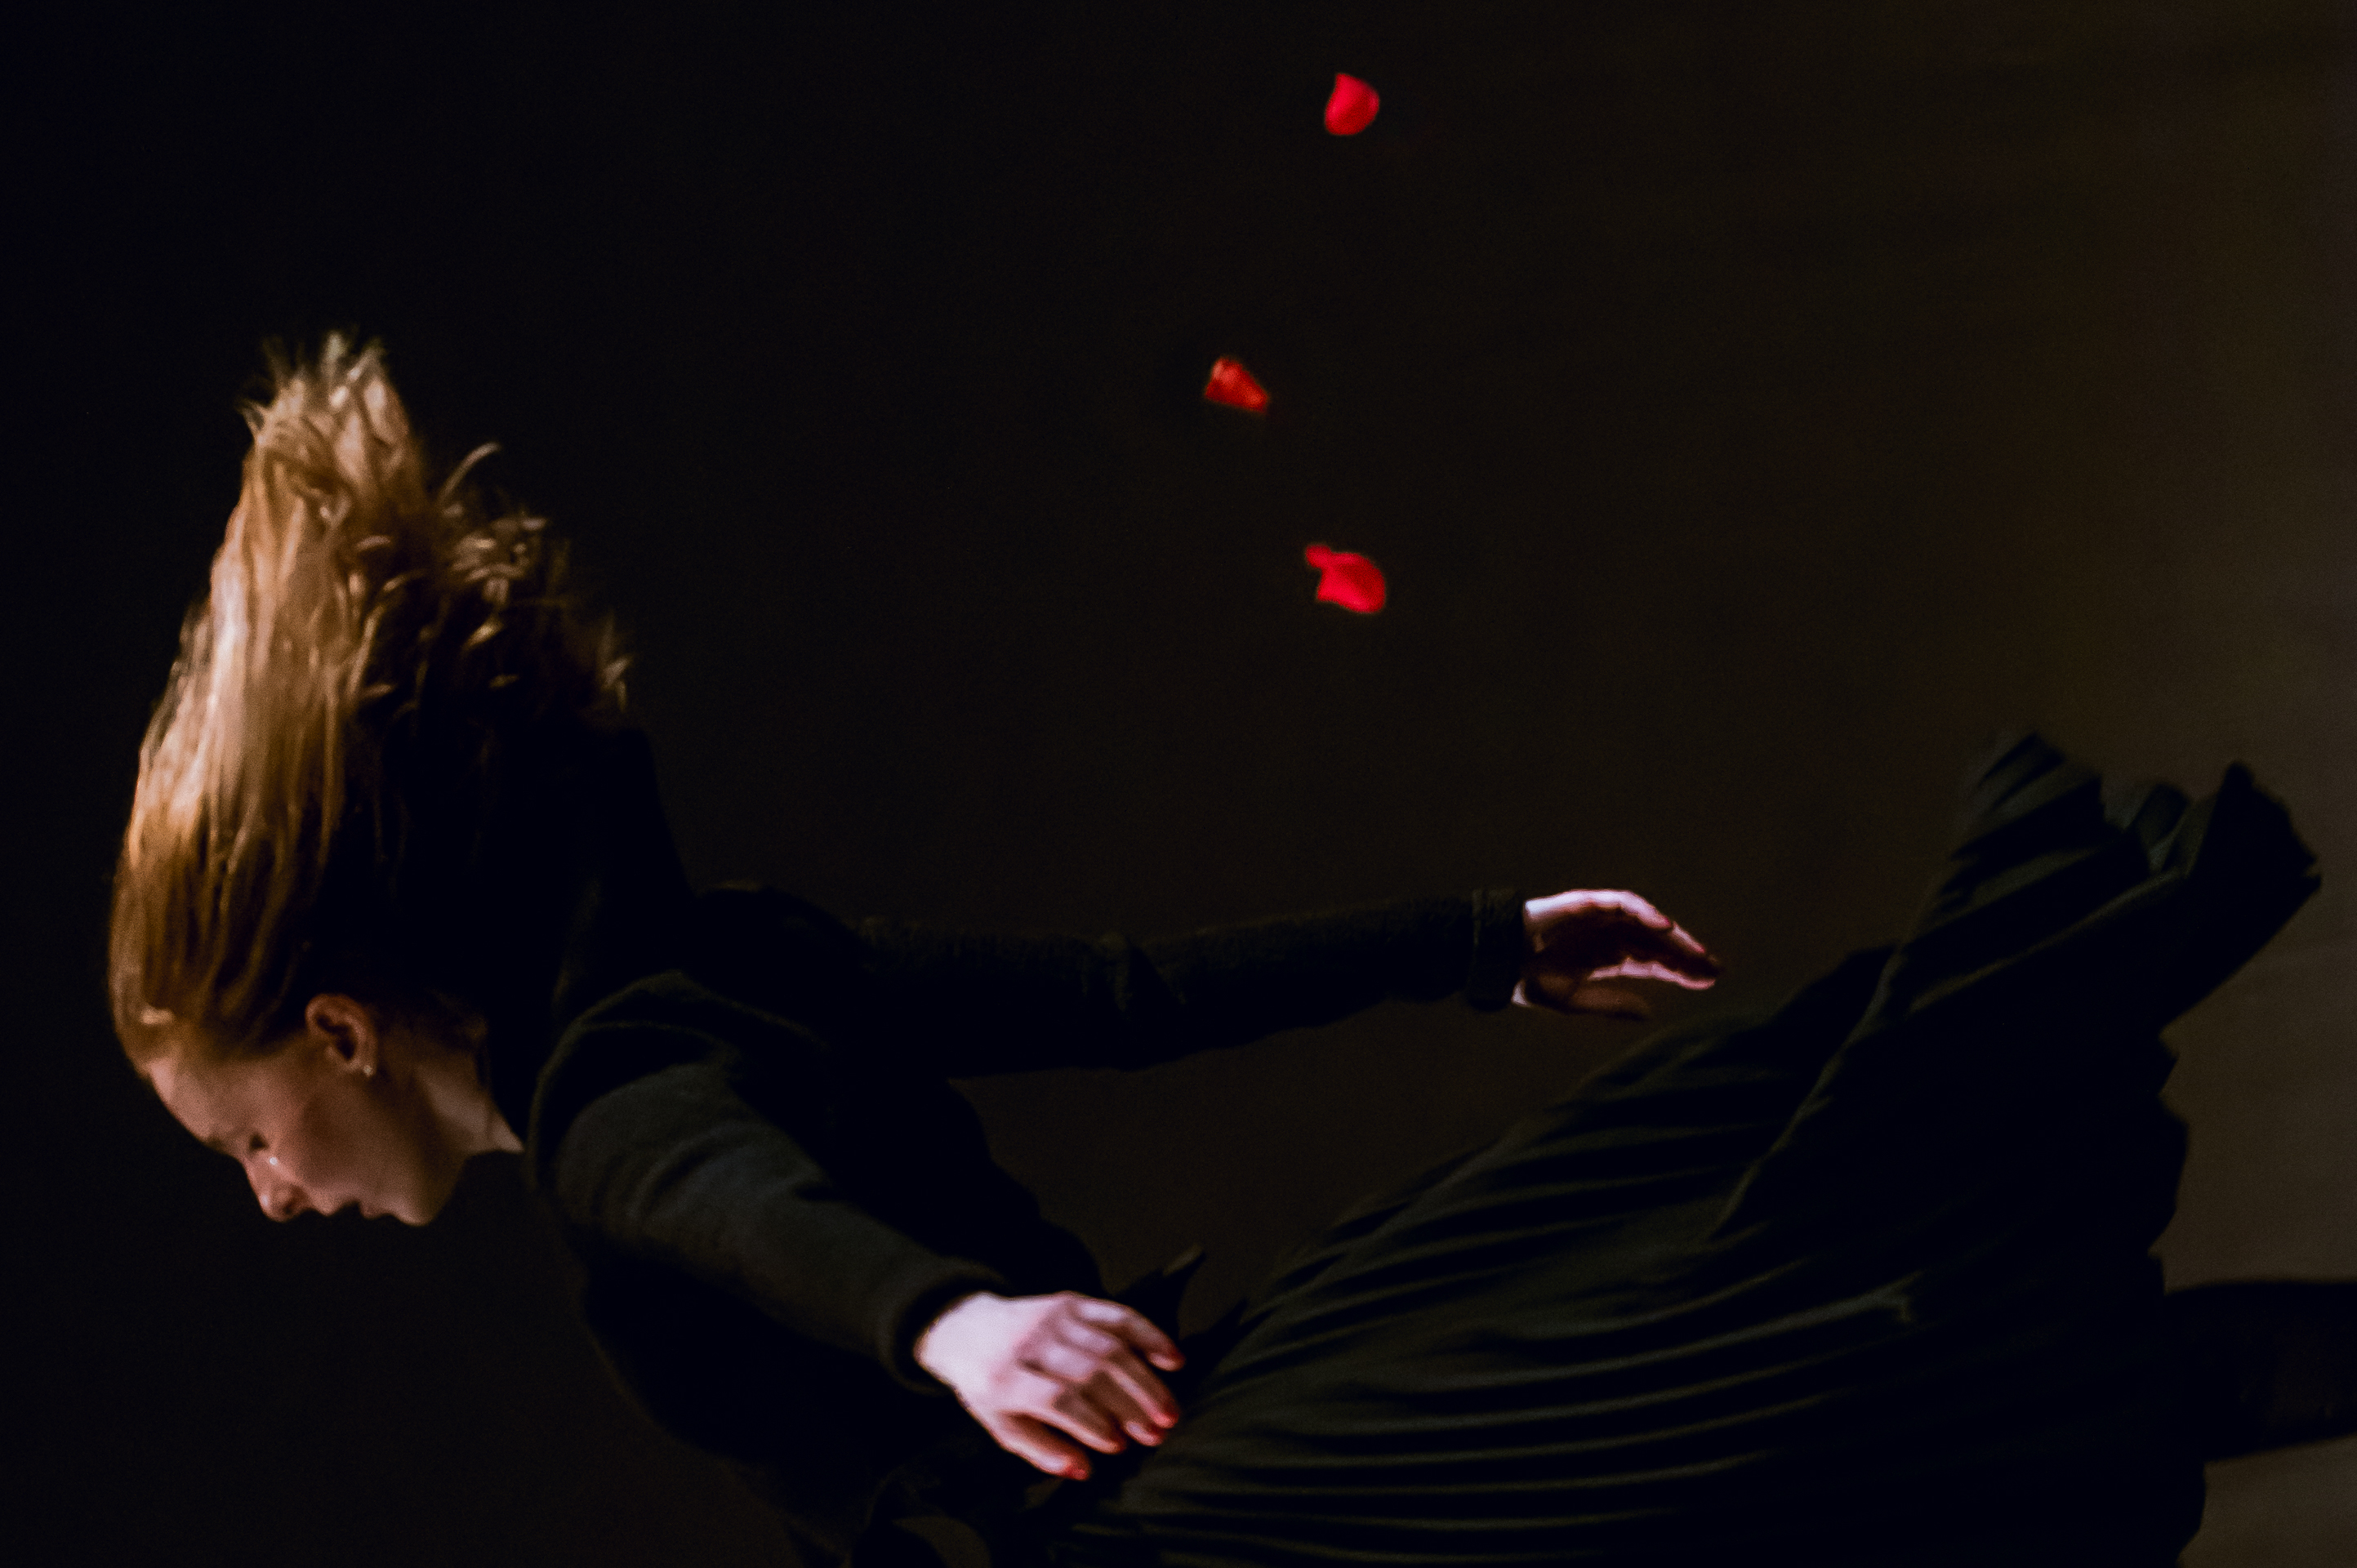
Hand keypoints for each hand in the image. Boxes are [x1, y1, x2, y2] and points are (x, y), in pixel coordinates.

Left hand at [914, 1291, 1184, 1480]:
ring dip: (1145, 1381)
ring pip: (1111, 1346)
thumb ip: (1040, 1449)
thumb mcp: (999, 1424)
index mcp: (1005, 1378)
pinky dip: (1150, 1336)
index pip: (1056, 1398)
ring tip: (1169, 1411)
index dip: (1090, 1422)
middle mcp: (1031, 1342)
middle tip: (1157, 1433)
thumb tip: (1084, 1469)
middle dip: (1129, 1405)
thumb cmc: (987, 1384)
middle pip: (1090, 1371)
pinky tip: (1173, 1359)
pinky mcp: (1073, 1301)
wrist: (967, 1327)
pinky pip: (1118, 1315)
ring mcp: (1054, 1317)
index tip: (1118, 1445)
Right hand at [1516, 889, 1719, 1020]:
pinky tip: (1664, 927)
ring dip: (1672, 935)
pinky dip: (1644, 912)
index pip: (1655, 961)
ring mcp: (1599, 919)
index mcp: (1607, 958)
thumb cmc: (1527, 981)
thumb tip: (1649, 1013)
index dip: (1682, 970)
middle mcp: (1608, 936)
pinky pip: (1622, 903)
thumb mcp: (1573, 1001)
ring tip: (1697, 951)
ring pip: (1646, 923)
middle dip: (1687, 955)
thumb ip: (1610, 1004)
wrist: (1495, 961)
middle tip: (1716, 968)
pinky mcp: (1586, 904)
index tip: (1710, 980)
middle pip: (1658, 943)